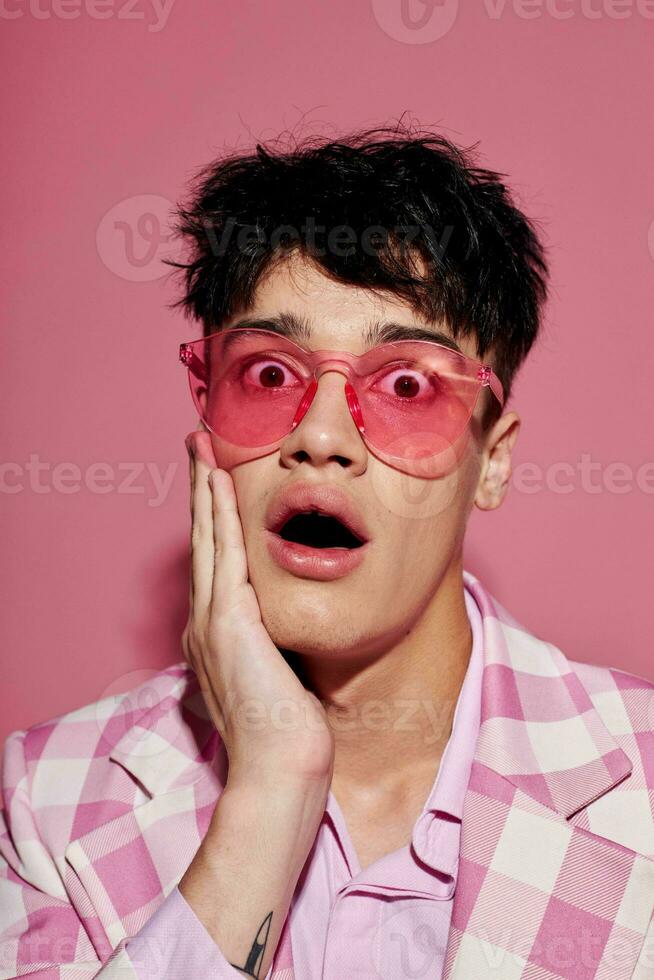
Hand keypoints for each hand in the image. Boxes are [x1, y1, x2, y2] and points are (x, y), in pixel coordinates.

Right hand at [182, 427, 334, 790]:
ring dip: (205, 488)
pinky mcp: (229, 623)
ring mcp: (212, 621)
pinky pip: (226, 554)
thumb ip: (276, 645)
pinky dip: (221, 515)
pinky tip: (221, 483)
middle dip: (201, 488)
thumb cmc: (288, 733)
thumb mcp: (280, 676)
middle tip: (198, 444)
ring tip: (201, 447)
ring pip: (208, 538)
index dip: (213, 516)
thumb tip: (289, 631)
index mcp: (218, 633)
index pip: (216, 560)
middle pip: (204, 539)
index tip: (216, 479)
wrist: (280, 769)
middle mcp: (206, 621)